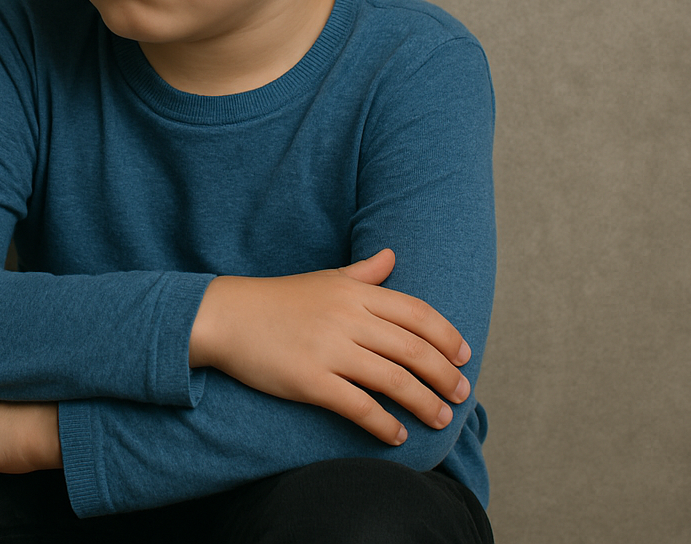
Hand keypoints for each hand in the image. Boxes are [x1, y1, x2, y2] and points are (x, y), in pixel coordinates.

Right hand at [187, 248, 471, 445]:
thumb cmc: (276, 300)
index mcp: (354, 291)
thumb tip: (392, 256)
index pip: (418, 314)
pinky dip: (385, 424)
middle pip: (414, 350)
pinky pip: (360, 407)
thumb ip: (362, 272)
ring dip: (426, 403)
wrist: (225, 317)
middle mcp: (348, 318)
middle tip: (462, 394)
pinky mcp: (311, 381)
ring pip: (395, 380)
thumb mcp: (323, 279)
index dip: (448, 337)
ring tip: (441, 419)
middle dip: (446, 376)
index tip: (464, 357)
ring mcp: (329, 350)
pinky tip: (398, 435)